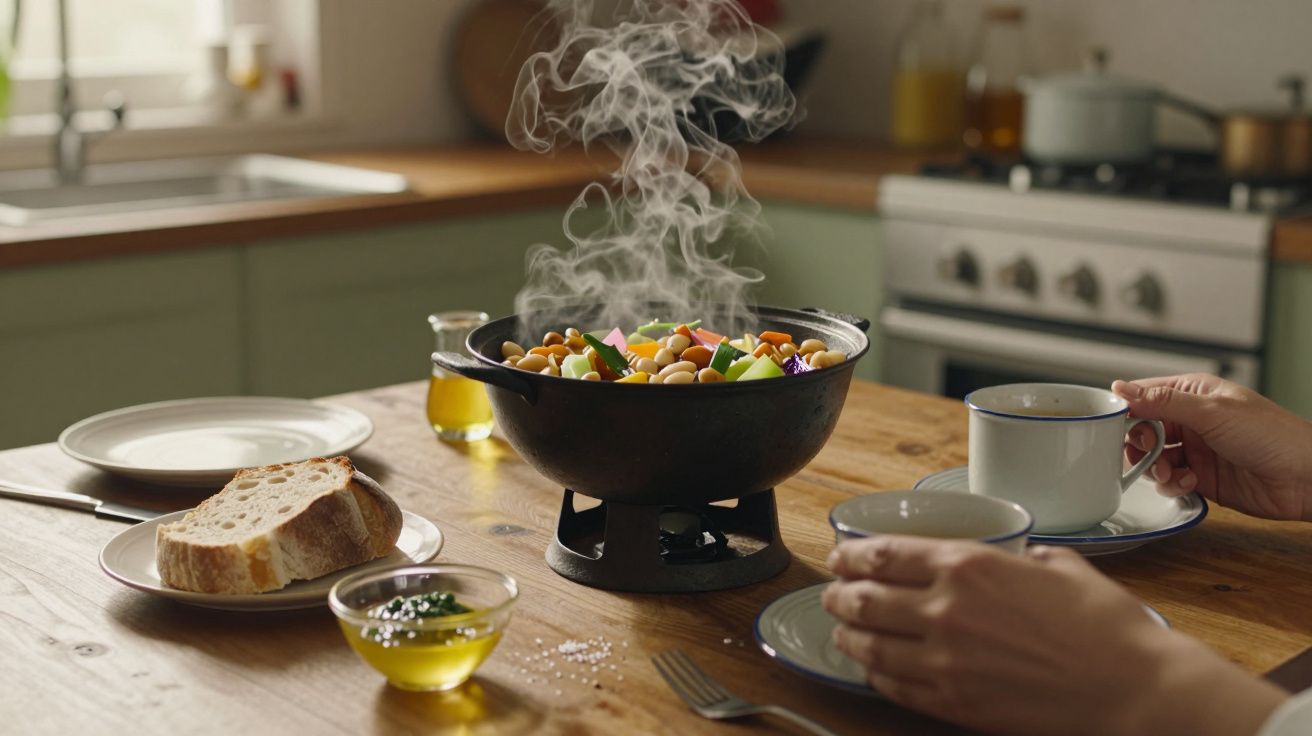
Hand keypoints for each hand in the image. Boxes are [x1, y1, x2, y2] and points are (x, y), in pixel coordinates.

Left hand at [823, 536, 1287, 735]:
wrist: (1133, 692)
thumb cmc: (1106, 627)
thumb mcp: (1059, 566)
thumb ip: (1022, 556)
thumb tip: (1016, 556)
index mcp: (968, 564)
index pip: (884, 554)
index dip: (852, 554)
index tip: (842, 555)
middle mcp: (945, 608)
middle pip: (863, 597)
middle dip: (839, 593)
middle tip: (832, 592)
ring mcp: (944, 660)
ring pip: (868, 643)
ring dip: (847, 632)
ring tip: (841, 627)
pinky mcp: (951, 703)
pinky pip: (891, 684)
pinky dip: (873, 672)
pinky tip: (871, 665)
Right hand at [1113, 374, 1311, 520]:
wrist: (1306, 478)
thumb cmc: (1273, 435)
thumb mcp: (1212, 411)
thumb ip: (1162, 402)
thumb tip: (1120, 389)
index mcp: (1193, 394)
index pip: (1143, 395)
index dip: (1127, 410)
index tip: (1116, 425)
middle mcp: (1190, 421)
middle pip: (1141, 430)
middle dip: (1139, 444)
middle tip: (1149, 452)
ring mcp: (1195, 450)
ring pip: (1151, 459)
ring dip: (1154, 468)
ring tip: (1171, 473)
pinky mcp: (1200, 478)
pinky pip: (1169, 482)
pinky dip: (1172, 484)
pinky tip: (1191, 482)